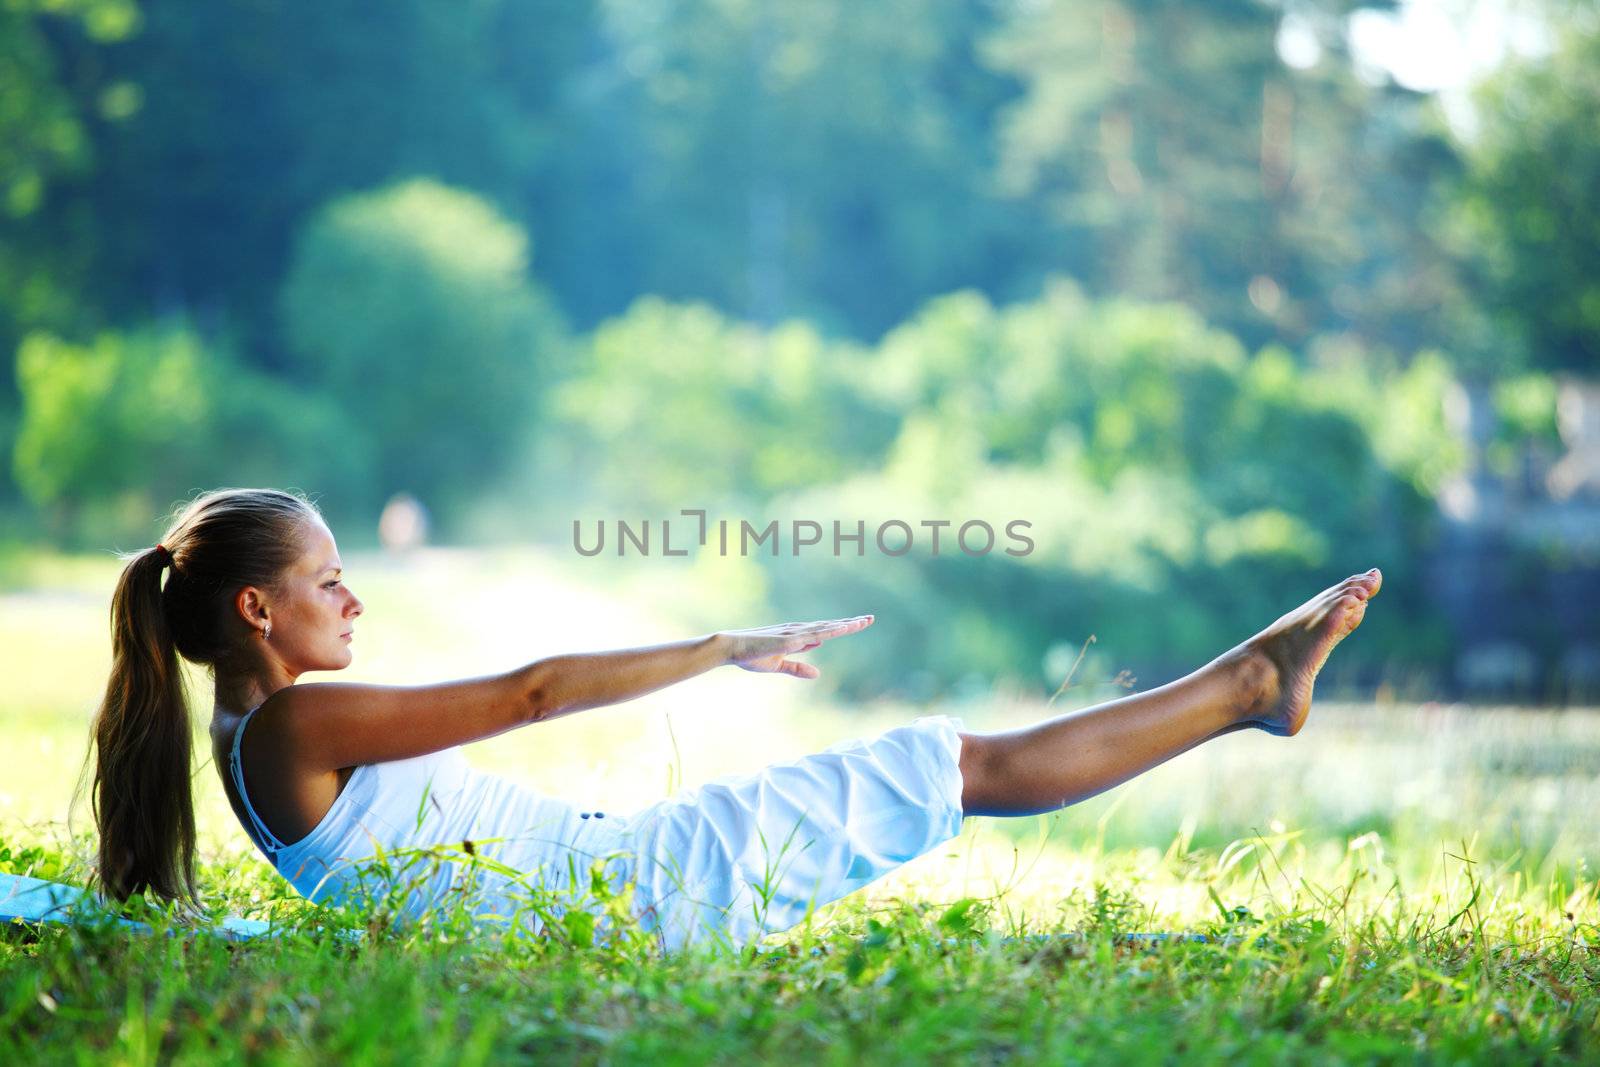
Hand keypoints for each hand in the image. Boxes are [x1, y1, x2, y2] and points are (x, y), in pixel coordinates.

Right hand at [719, 615, 874, 679]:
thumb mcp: (778, 665)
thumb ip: (797, 668)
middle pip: (831, 626)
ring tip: (864, 621)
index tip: (857, 623)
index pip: (825, 631)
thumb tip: (817, 673)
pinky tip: (843, 628)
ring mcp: (795, 633)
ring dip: (845, 624)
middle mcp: (799, 631)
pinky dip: (830, 630)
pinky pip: (815, 634)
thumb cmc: (751, 655)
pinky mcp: (790, 638)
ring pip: (827, 627)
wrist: (732, 648)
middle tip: (871, 618)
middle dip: (851, 622)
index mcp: (797, 637)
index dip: (841, 627)